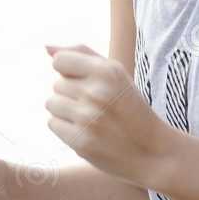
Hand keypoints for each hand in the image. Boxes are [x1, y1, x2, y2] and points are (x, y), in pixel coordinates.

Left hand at [45, 44, 173, 185]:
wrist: (152, 151)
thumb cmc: (130, 108)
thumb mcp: (116, 74)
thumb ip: (82, 55)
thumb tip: (46, 48)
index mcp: (107, 71)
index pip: (59, 60)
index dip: (69, 71)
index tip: (85, 82)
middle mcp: (97, 92)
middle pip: (57, 84)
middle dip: (71, 94)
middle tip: (96, 106)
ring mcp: (88, 118)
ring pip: (51, 103)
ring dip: (65, 111)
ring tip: (89, 118)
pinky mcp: (81, 141)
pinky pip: (53, 124)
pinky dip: (65, 128)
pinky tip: (86, 131)